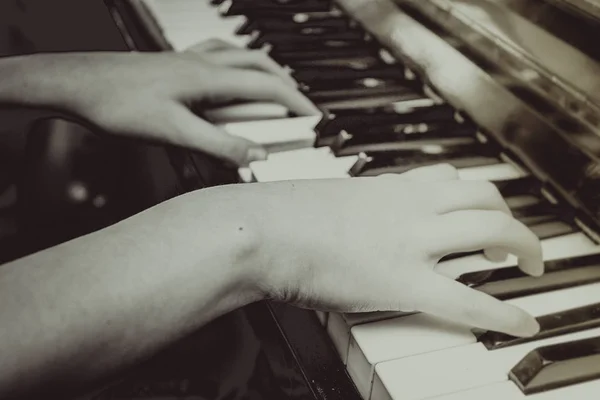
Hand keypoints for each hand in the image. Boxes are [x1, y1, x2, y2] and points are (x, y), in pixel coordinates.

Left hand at [9, 50, 317, 165]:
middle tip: (299, 102)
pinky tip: (224, 74)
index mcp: (207, 78)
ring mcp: (185, 60)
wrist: (74, 84)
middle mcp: (200, 63)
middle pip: (257, 63)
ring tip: (272, 84)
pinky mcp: (171, 64)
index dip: (295, 101)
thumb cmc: (117, 105)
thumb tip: (258, 154)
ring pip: (236, 54)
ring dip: (261, 68)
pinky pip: (214, 55)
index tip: (314, 116)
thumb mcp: (173, 132)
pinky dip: (232, 62)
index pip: (265, 86)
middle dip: (284, 82)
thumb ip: (219, 144)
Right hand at [241, 165, 542, 336]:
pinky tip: (520, 319)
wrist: (260, 230)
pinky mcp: (404, 283)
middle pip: (485, 196)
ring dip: (524, 244)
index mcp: (389, 188)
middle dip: (512, 216)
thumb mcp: (328, 197)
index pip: (450, 178)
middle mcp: (409, 207)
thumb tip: (354, 214)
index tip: (482, 210)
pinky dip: (504, 311)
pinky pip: (470, 299)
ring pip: (493, 229)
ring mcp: (412, 242)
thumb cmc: (282, 215)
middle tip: (515, 240)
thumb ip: (355, 203)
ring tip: (528, 264)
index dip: (475, 196)